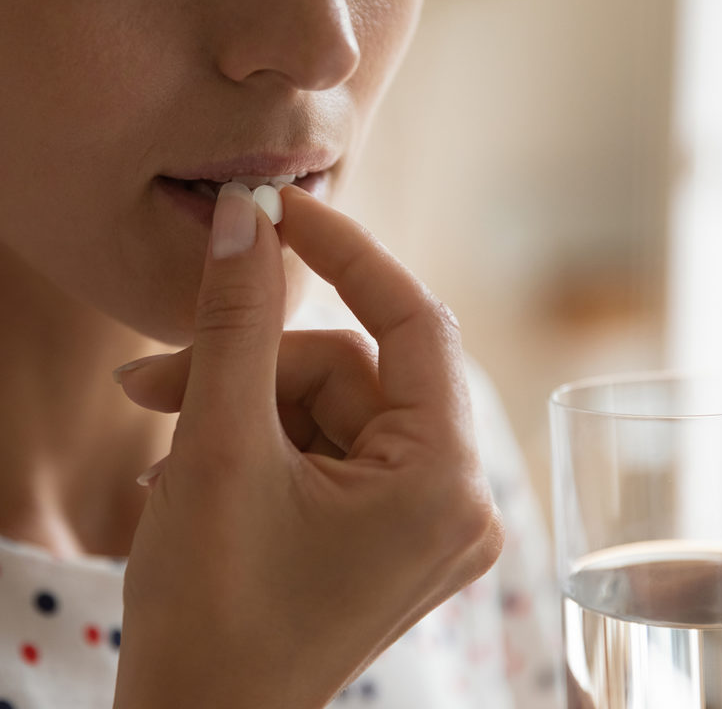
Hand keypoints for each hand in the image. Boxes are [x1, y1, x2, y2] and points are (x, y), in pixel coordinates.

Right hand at [112, 184, 503, 707]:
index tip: (281, 211)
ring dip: (242, 406)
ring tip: (164, 438)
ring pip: (331, 403)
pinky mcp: (387, 524)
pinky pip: (327, 443)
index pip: (415, 319)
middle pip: (355, 368)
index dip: (347, 253)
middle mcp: (453, 497)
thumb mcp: (218, 450)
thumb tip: (244, 220)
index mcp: (443, 481)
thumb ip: (236, 323)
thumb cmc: (213, 617)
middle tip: (160, 379)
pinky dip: (261, 440)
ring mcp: (421, 514)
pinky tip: (192, 473)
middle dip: (255, 365)